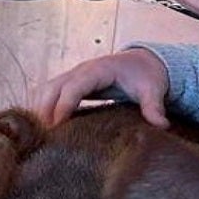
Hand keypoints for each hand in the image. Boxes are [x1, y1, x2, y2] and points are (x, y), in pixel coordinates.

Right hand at [31, 48, 169, 127]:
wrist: (143, 62)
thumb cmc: (146, 75)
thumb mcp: (152, 90)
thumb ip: (153, 107)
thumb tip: (161, 126)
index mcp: (98, 70)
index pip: (74, 86)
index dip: (63, 105)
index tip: (57, 126)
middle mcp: (81, 71)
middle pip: (53, 87)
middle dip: (44, 109)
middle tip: (42, 137)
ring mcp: (74, 76)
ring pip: (46, 89)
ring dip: (39, 109)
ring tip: (37, 136)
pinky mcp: (71, 85)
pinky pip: (49, 93)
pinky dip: (42, 108)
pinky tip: (41, 129)